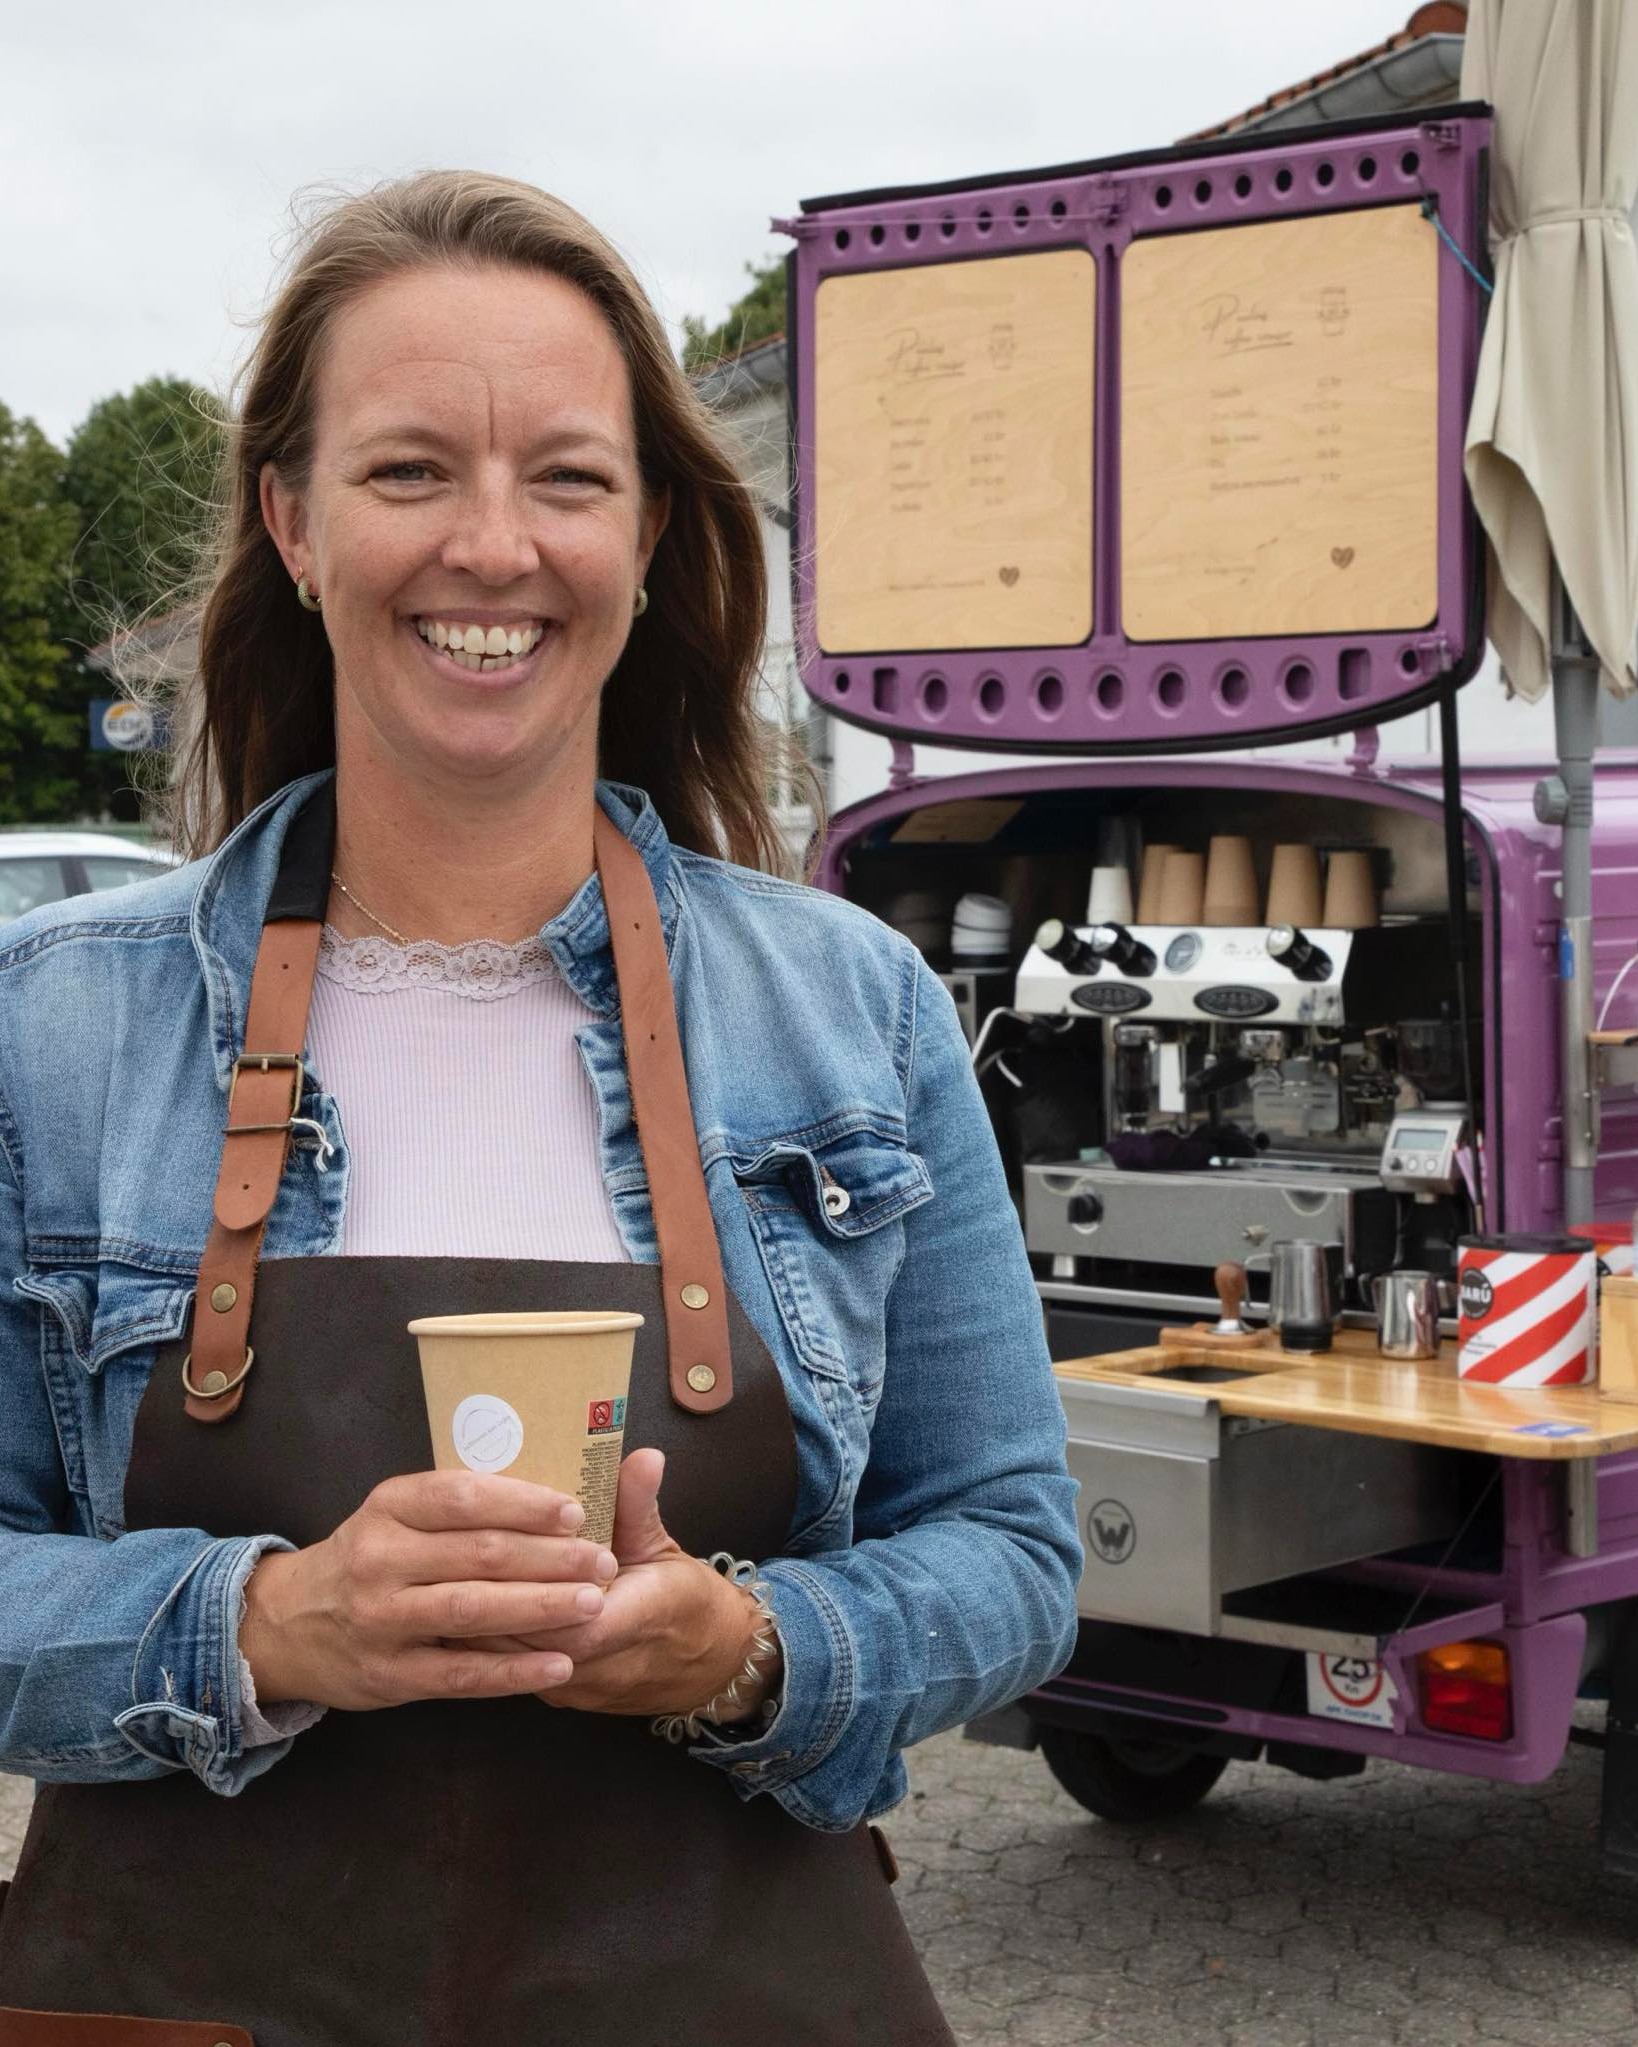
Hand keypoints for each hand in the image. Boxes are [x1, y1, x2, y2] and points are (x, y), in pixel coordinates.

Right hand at [239, 1471, 618, 1711]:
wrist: (288, 1624)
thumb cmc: (367, 1558)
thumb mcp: (394, 1515)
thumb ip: (456, 1507)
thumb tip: (548, 1499)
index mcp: (389, 1507)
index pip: (464, 1497)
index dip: (524, 1504)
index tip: (576, 1512)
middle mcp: (380, 1559)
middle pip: (479, 1554)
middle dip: (551, 1557)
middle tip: (603, 1560)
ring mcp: (382, 1620)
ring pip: (473, 1610)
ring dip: (540, 1607)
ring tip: (592, 1603)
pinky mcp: (389, 1674)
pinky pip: (462, 1674)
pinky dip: (514, 1670)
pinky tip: (559, 1663)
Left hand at [472, 1449, 781, 1720]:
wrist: (706, 1665)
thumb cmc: (685, 1600)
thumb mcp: (663, 1545)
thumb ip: (641, 1505)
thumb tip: (644, 1457)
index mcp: (638, 1624)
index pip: (575, 1621)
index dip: (535, 1590)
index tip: (503, 1548)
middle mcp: (601, 1668)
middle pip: (530, 1644)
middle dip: (490, 1602)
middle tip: (449, 1560)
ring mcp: (575, 1689)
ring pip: (514, 1662)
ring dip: (480, 1622)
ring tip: (442, 1579)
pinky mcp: (556, 1695)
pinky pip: (515, 1669)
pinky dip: (487, 1636)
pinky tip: (458, 1604)